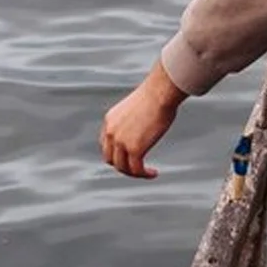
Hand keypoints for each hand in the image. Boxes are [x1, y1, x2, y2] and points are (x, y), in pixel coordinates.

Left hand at [100, 62, 186, 178]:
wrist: (160, 92)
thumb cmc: (157, 94)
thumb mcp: (137, 107)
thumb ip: (135, 119)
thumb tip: (146, 125)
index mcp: (110, 120)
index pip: (106, 144)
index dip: (116, 154)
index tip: (129, 156)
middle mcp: (111, 132)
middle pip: (111, 159)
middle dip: (123, 166)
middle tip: (138, 167)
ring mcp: (121, 142)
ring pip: (122, 167)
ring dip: (135, 173)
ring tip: (147, 172)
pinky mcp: (134, 149)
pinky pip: (136, 169)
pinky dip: (144, 174)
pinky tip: (154, 173)